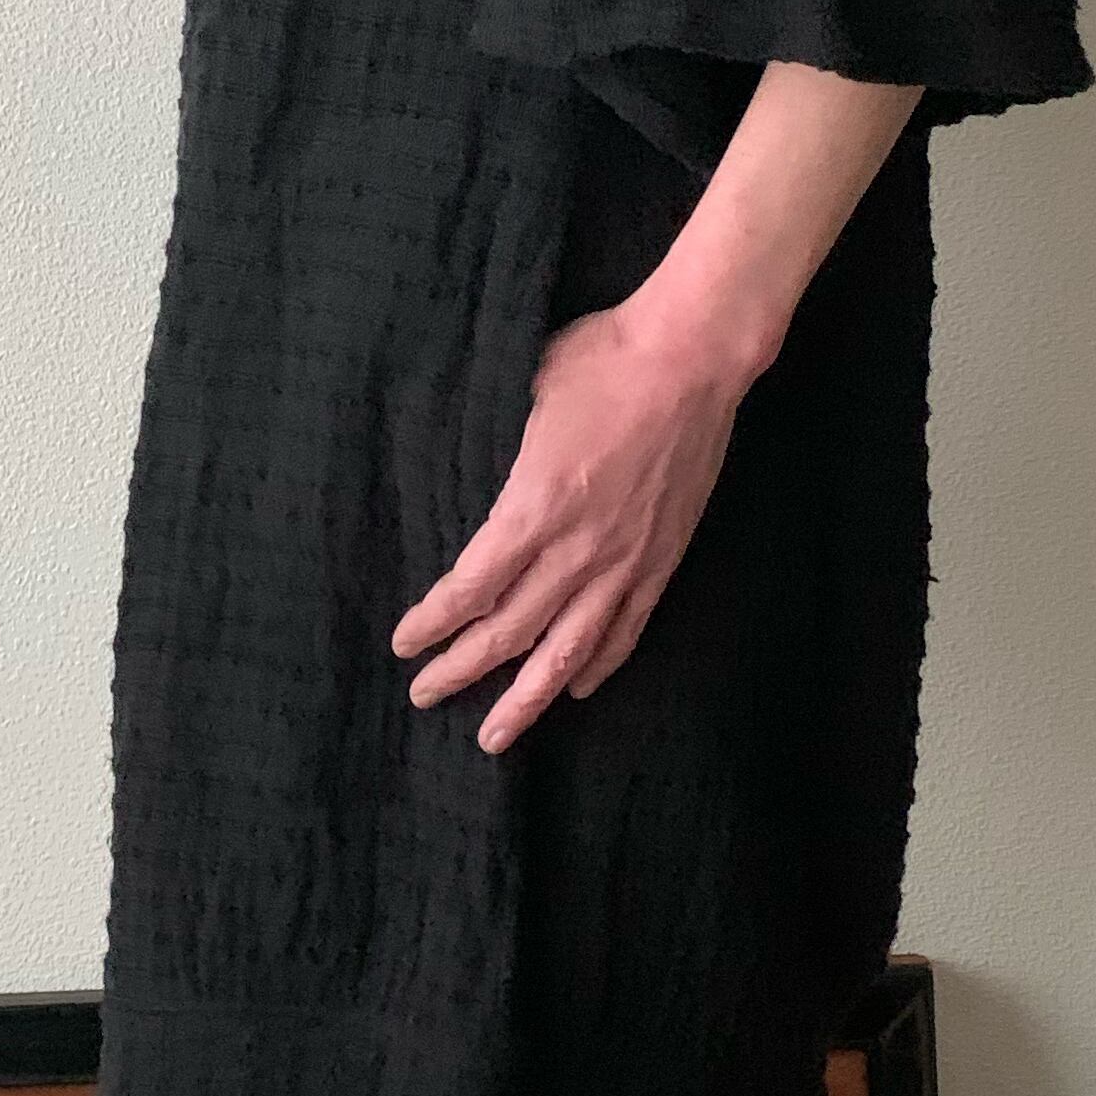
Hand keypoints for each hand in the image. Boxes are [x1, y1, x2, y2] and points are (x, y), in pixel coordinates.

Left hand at [389, 295, 749, 753]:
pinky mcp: (662, 559)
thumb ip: (501, 450)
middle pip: (508, 630)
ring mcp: (624, 560)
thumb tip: (473, 467)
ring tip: (494, 736)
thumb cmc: (601, 360)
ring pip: (566, 650)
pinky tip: (574, 688)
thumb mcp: (525, 394)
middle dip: (460, 669)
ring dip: (526, 698)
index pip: (471, 587)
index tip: (404, 643)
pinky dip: (597, 665)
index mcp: (533, 506)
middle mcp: (576, 547)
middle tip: (424, 695)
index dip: (433, 623)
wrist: (691, 358)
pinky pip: (626, 629)